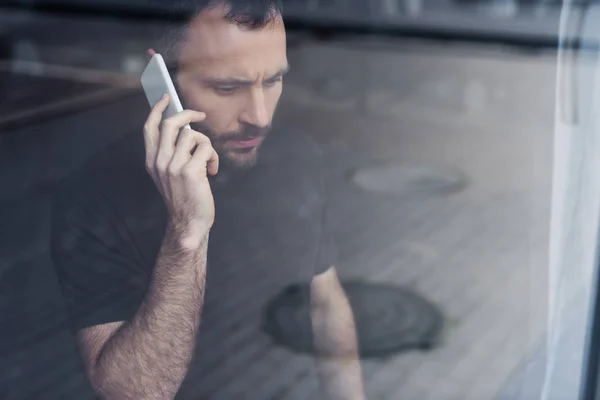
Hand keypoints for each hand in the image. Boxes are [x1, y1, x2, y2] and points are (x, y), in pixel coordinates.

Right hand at [144, 94, 218, 245]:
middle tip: (200, 116)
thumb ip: (171, 154)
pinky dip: (213, 157)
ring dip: (206, 145)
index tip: (167, 98)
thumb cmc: (183, 198)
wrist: (188, 223)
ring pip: (192, 135)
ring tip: (208, 161)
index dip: (157, 110)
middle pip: (171, 124)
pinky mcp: (190, 171)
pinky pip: (206, 148)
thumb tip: (184, 130)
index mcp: (152, 161)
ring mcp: (173, 166)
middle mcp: (159, 161)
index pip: (149, 128)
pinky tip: (212, 171)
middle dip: (188, 114)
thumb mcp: (169, 175)